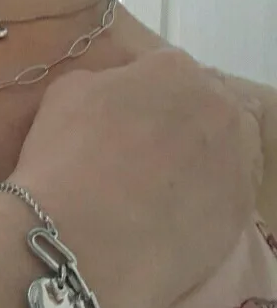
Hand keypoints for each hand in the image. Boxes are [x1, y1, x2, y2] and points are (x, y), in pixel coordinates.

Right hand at [11, 47, 263, 307]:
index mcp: (173, 69)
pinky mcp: (240, 210)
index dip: (140, 96)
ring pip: (222, 151)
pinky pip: (225, 197)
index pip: (164, 72)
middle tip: (140, 155)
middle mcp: (216, 106)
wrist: (81, 239)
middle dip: (176, 124)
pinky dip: (203, 203)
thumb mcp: (66, 93)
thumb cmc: (66, 156)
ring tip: (159, 190)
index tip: (121, 119)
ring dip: (197, 161)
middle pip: (201, 107)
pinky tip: (170, 219)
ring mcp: (235, 158)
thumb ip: (103, 82)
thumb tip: (115, 95)